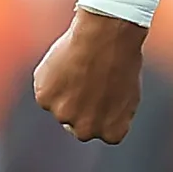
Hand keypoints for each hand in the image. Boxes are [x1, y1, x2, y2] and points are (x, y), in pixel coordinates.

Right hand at [33, 9, 147, 143]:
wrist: (106, 38)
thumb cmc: (122, 61)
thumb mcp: (128, 95)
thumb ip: (113, 114)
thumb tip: (101, 118)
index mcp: (112, 133)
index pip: (98, 130)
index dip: (97, 108)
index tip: (99, 91)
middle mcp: (87, 131)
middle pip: (75, 121)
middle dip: (77, 105)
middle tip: (85, 79)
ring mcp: (63, 116)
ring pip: (58, 105)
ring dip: (64, 91)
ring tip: (79, 67)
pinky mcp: (45, 99)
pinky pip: (45, 90)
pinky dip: (50, 78)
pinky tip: (66, 62)